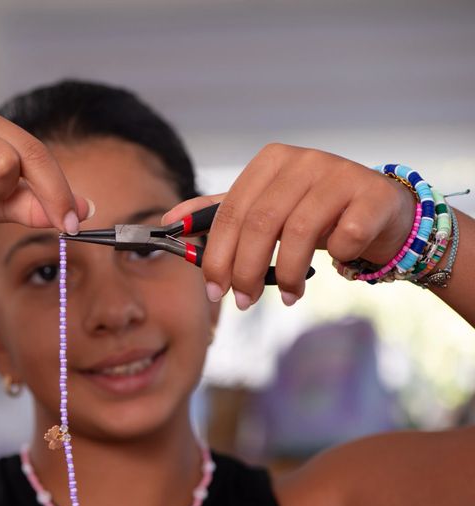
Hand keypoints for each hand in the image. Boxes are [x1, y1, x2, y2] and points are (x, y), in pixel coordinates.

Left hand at [162, 143, 415, 308]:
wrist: (380, 210)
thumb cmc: (316, 212)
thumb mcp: (265, 209)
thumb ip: (219, 214)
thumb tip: (169, 221)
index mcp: (270, 162)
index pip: (230, 212)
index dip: (217, 255)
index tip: (213, 289)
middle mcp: (303, 160)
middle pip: (260, 223)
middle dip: (245, 270)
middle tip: (242, 302)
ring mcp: (340, 173)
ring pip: (299, 232)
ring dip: (287, 273)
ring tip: (287, 294)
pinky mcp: (373, 194)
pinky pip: (346, 235)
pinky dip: (335, 256)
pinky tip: (334, 264)